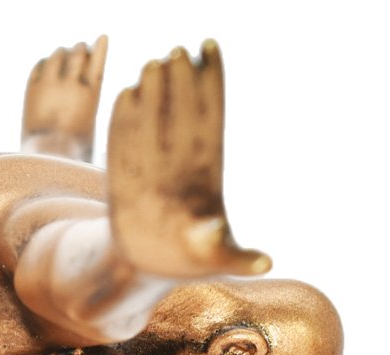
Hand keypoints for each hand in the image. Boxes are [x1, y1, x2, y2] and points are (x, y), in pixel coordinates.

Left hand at [22, 37, 107, 160]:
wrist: (45, 159)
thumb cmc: (72, 154)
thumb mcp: (91, 132)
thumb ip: (91, 108)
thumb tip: (94, 95)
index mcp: (91, 96)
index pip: (98, 62)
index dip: (100, 47)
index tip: (101, 37)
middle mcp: (72, 86)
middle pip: (78, 53)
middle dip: (80, 49)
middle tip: (80, 48)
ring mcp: (50, 86)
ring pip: (57, 55)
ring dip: (61, 53)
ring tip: (62, 54)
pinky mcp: (32, 90)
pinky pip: (39, 65)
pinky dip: (44, 63)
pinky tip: (46, 65)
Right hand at [107, 41, 270, 277]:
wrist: (153, 270)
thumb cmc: (192, 262)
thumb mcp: (217, 260)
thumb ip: (236, 256)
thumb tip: (265, 263)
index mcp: (206, 174)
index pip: (210, 120)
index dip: (211, 84)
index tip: (209, 49)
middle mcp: (179, 165)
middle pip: (182, 112)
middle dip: (182, 81)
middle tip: (177, 53)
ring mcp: (151, 168)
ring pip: (153, 121)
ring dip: (155, 91)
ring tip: (154, 65)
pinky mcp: (124, 178)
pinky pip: (124, 144)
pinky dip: (123, 120)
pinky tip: (127, 92)